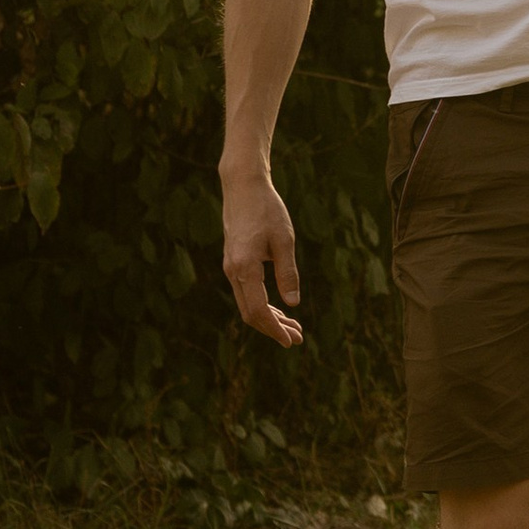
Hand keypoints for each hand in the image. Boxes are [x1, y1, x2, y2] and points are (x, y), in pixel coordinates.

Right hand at [223, 169, 304, 347]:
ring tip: (293, 326)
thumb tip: (293, 304)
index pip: (258, 311)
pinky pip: (246, 292)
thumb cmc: (267, 210)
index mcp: (245, 267)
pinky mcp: (233, 262)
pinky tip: (279, 308)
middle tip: (298, 338)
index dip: (275, 329)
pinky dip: (262, 304)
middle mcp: (233, 271)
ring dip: (269, 318)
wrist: (243, 187)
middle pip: (251, 313)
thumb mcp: (284, 240)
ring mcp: (231, 267)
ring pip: (248, 304)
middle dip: (274, 328)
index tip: (292, 340)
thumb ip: (287, 272)